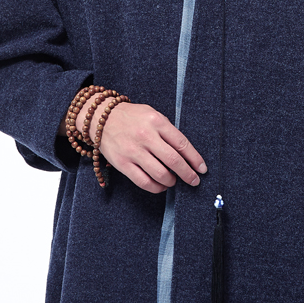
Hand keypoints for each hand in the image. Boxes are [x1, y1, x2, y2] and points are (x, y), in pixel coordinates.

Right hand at [66, 98, 206, 192]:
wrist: (101, 118)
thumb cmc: (131, 116)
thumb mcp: (153, 115)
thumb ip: (168, 131)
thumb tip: (186, 153)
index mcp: (157, 122)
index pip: (182, 144)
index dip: (195, 159)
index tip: (202, 168)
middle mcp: (146, 136)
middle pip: (174, 161)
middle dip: (188, 174)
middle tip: (194, 180)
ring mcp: (133, 151)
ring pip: (160, 174)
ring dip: (172, 181)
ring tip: (175, 181)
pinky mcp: (122, 164)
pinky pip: (143, 181)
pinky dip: (156, 187)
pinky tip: (161, 186)